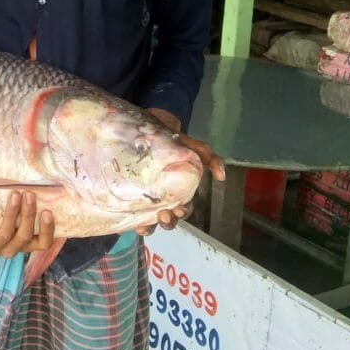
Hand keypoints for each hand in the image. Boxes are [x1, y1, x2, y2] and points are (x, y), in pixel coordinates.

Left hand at [0, 191, 54, 256]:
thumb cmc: (0, 212)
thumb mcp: (16, 209)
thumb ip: (27, 200)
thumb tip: (39, 171)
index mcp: (26, 242)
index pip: (43, 243)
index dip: (47, 230)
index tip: (47, 211)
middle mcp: (12, 248)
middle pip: (24, 236)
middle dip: (28, 214)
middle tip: (29, 194)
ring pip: (4, 234)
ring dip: (11, 214)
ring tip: (13, 194)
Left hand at [138, 110, 224, 235]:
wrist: (136, 123)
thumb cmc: (162, 134)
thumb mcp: (185, 142)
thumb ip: (204, 154)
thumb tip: (220, 175)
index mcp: (177, 186)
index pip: (183, 205)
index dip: (183, 211)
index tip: (179, 208)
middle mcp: (163, 194)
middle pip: (170, 216)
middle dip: (170, 220)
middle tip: (165, 214)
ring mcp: (146, 196)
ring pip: (153, 220)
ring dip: (153, 225)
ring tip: (149, 222)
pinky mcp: (129, 195)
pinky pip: (133, 215)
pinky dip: (138, 223)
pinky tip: (137, 224)